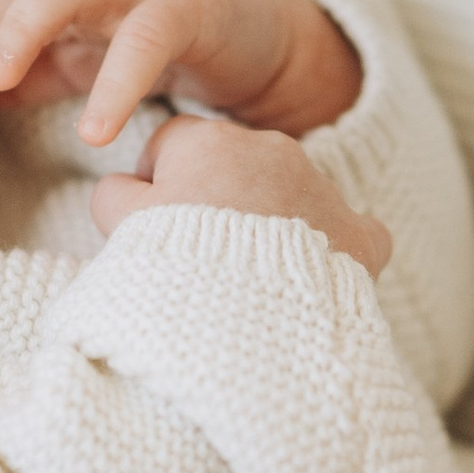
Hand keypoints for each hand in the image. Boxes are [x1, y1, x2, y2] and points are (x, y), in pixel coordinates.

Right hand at [93, 109, 392, 282]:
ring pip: (291, 194)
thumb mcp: (123, 229)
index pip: (175, 141)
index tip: (157, 220)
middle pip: (237, 164)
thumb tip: (124, 187)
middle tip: (204, 254)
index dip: (159, 179)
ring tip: (251, 278)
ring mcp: (322, 192)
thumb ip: (115, 195)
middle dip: (222, 197)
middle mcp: (272, 153)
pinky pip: (350, 232)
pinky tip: (313, 282)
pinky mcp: (359, 238)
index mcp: (210, 143)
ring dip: (273, 220)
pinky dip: (333, 251)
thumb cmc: (178, 275)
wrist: (249, 331)